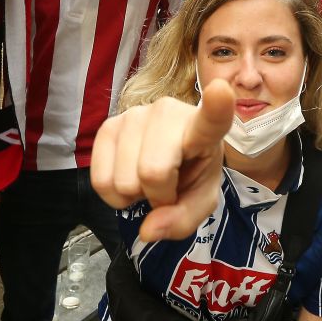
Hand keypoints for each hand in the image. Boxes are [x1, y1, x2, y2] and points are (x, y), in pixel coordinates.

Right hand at [91, 80, 235, 241]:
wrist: (170, 159)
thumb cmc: (191, 173)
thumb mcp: (200, 202)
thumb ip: (182, 221)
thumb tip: (148, 230)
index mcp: (204, 130)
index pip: (212, 119)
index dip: (217, 107)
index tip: (221, 90)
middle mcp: (167, 112)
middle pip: (152, 172)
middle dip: (157, 195)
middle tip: (166, 188)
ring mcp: (134, 115)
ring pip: (124, 180)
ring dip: (135, 194)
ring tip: (147, 179)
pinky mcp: (107, 126)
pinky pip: (101, 180)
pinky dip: (114, 194)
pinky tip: (128, 176)